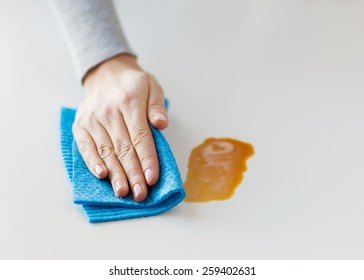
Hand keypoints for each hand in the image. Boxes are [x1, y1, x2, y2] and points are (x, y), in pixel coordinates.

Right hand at [72, 54, 167, 201]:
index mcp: (130, 102)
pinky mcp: (81, 125)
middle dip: (133, 173)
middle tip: (140, 194)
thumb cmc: (133, 84)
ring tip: (123, 192)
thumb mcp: (152, 86)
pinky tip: (101, 176)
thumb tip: (162, 124)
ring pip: (106, 151)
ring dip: (115, 174)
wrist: (105, 73)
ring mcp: (93, 119)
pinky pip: (86, 146)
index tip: (152, 178)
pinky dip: (92, 162)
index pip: (140, 136)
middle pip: (123, 148)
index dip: (146, 159)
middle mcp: (109, 112)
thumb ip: (157, 105)